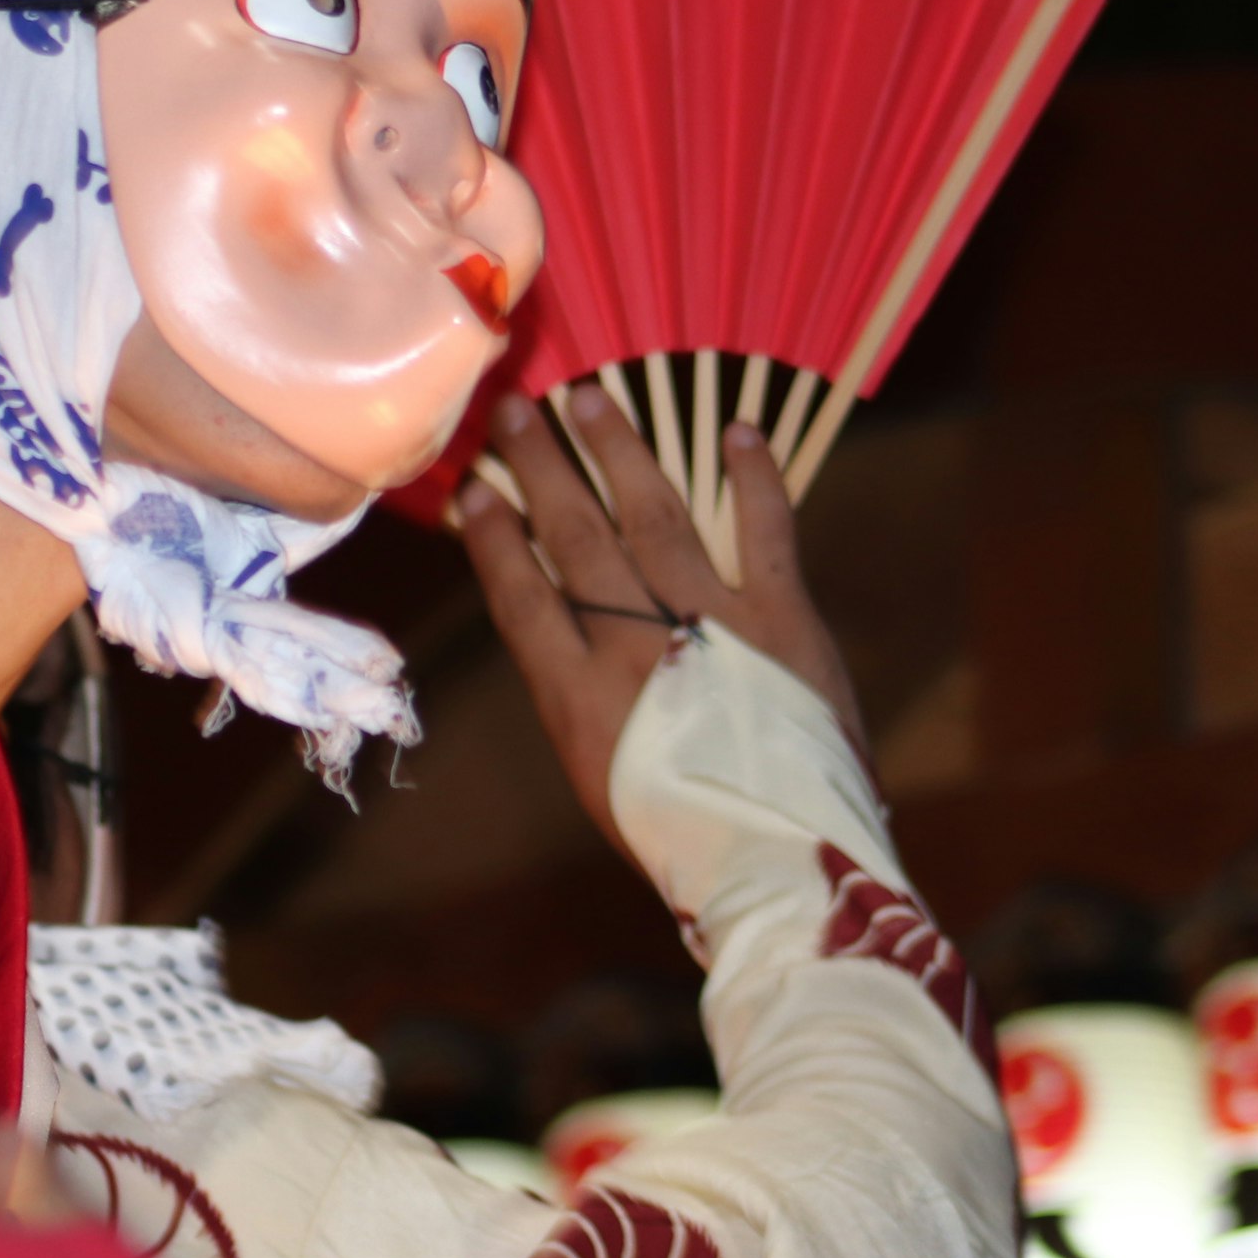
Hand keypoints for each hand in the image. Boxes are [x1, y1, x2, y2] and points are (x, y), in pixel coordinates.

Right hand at [455, 383, 860, 856]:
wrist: (783, 860)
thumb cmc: (683, 833)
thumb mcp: (602, 775)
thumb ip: (583, 700)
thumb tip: (565, 632)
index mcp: (579, 697)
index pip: (523, 597)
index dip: (495, 540)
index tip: (473, 492)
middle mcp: (636, 646)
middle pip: (576, 538)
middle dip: (541, 469)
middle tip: (515, 409)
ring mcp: (712, 623)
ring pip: (653, 515)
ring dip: (618, 451)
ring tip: (589, 397)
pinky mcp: (783, 618)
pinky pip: (766, 531)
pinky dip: (754, 478)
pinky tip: (736, 429)